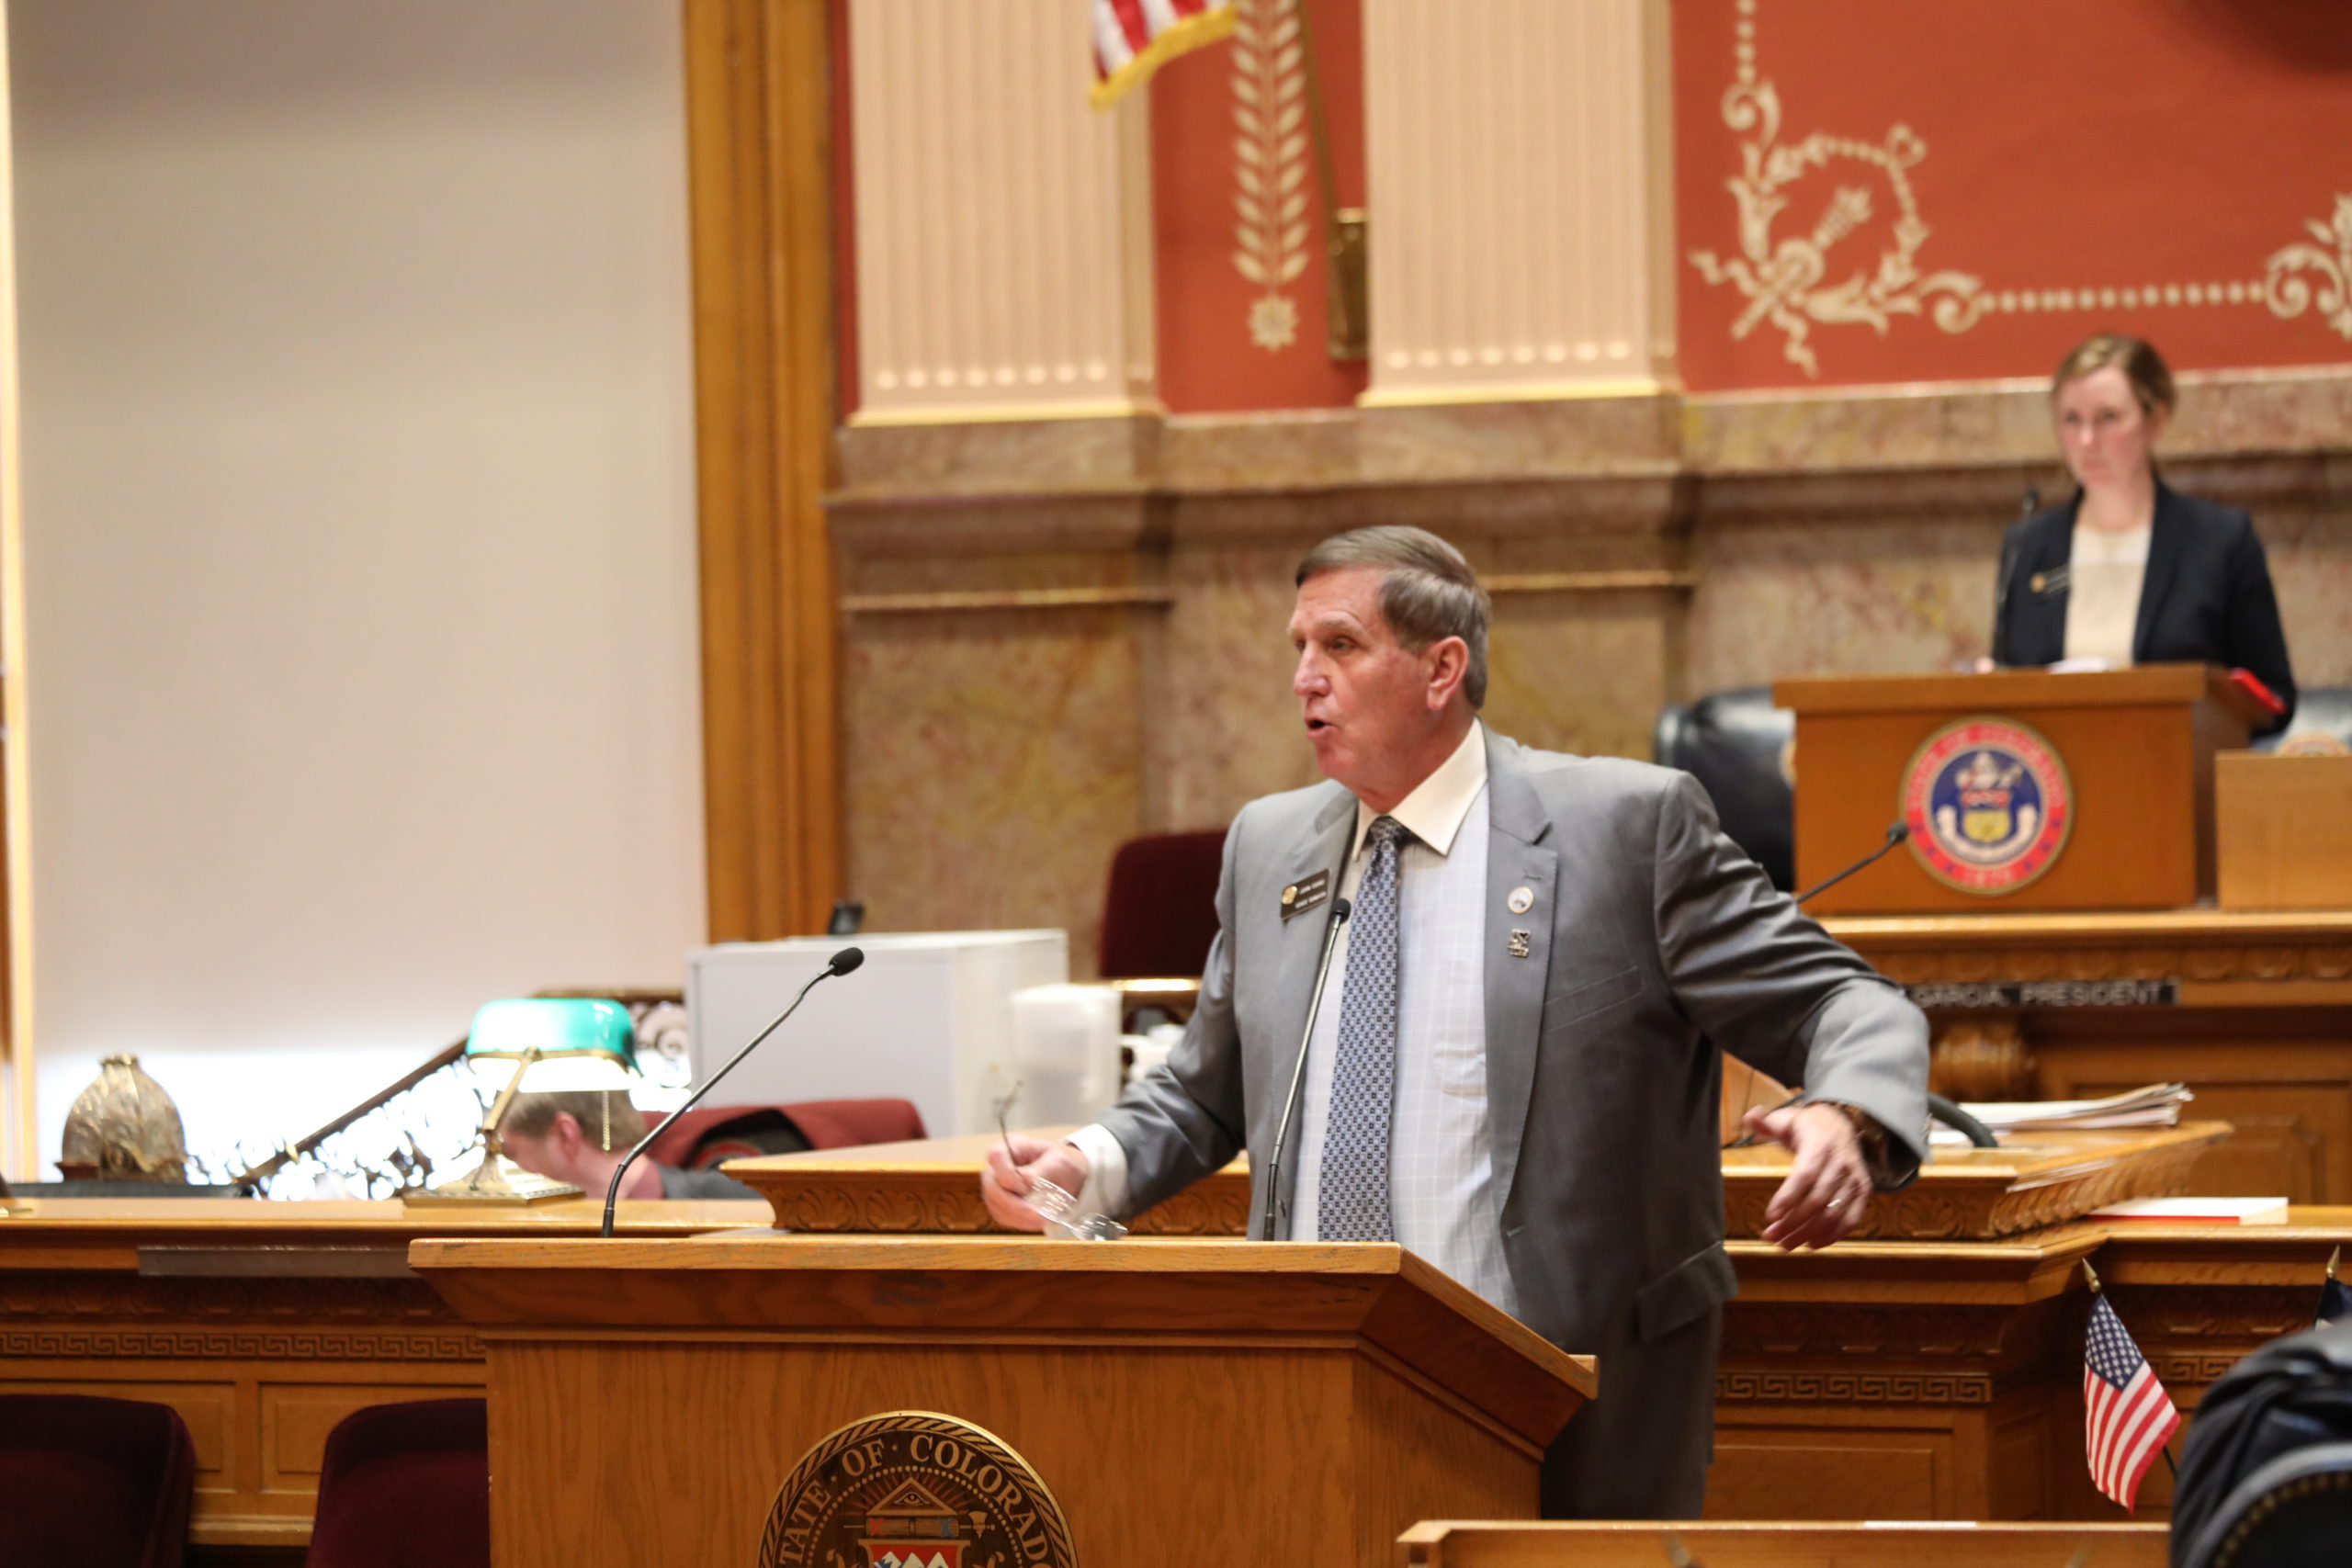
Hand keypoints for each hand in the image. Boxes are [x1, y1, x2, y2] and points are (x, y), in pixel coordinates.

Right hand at [980, 1135, 1092, 1231]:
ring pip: (996, 1206)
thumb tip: (1025, 1182)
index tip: (1026, 1189)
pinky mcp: (1001, 1205)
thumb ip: (1040, 1170)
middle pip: (992, 1187)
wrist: (1068, 1177)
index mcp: (1010, 1147)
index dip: (1007, 1175)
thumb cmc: (1062, 1163)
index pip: (996, 1157)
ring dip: (1020, 1217)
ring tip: (1043, 1219)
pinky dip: (1021, 1222)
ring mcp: (996, 1187)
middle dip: (1014, 1205)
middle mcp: (998, 1167)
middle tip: (1037, 1215)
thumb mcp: (1058, 1161)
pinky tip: (1037, 1221)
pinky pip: (1004, 1217)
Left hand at [1744, 1102, 1871, 1250]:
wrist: (1842, 1124)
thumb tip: (1751, 1115)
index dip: (1788, 1197)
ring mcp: (1855, 1179)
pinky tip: (1811, 1244)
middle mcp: (1841, 1163)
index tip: (1769, 1216)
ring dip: (1808, 1233)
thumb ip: (1767, 1122)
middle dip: (1792, 1223)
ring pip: (1833, 1214)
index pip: (1805, 1175)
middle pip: (1817, 1201)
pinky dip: (1832, 1235)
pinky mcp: (1863, 1192)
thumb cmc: (1807, 1126)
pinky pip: (1851, 1220)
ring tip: (1785, 1244)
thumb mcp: (1786, 1119)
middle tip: (1770, 1236)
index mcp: (1820, 1144)